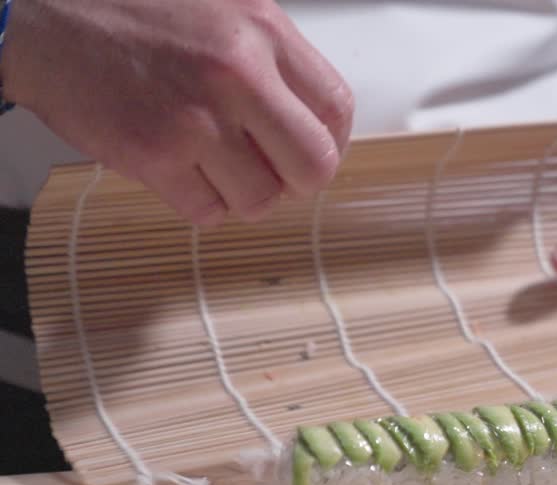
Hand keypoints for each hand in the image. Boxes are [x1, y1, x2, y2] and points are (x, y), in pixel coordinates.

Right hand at [1, 0, 351, 225]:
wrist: (39, 14)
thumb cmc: (128, 9)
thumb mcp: (221, 7)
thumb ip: (269, 56)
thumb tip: (309, 116)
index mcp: (263, 31)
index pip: (336, 108)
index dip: (331, 141)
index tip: (313, 149)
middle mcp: (238, 75)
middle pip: (314, 166)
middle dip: (297, 180)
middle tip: (271, 171)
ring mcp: (196, 119)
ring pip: (261, 199)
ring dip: (243, 195)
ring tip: (215, 166)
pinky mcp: (153, 155)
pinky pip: (208, 212)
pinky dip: (200, 202)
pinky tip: (180, 171)